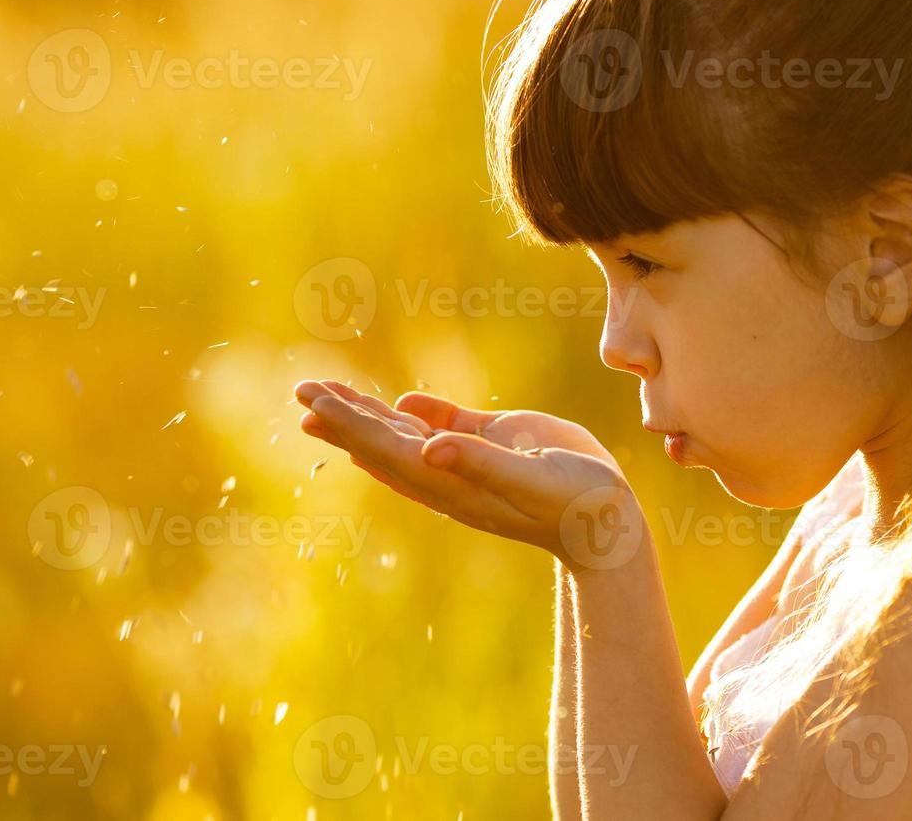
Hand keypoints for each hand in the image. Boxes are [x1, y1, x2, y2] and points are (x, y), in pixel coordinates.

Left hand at [295, 380, 646, 572]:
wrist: (608, 520)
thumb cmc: (574, 503)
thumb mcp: (530, 480)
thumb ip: (481, 462)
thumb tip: (430, 448)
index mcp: (450, 482)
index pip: (385, 449)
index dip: (348, 424)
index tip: (313, 403)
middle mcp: (450, 472)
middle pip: (382, 442)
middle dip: (342, 416)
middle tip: (302, 390)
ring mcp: (469, 458)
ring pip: (406, 433)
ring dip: (368, 413)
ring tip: (330, 394)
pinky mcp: (494, 444)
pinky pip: (446, 426)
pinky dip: (418, 413)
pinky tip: (400, 402)